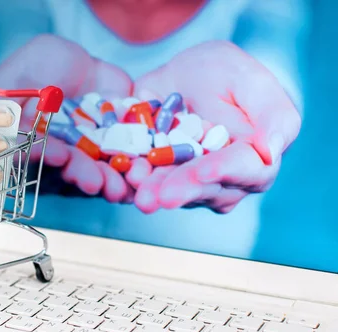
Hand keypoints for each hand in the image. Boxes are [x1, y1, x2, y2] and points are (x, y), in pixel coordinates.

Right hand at [0, 34, 133, 200]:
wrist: (81, 61)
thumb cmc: (38, 65)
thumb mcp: (16, 76)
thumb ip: (8, 103)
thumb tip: (2, 129)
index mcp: (30, 144)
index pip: (33, 157)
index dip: (45, 158)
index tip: (59, 155)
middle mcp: (58, 157)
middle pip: (68, 173)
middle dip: (82, 176)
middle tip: (94, 181)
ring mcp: (87, 157)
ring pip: (97, 176)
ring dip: (108, 183)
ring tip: (119, 187)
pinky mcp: (113, 151)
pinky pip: (124, 165)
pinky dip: (133, 172)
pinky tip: (141, 176)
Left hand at [129, 40, 300, 212]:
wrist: (180, 76)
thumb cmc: (225, 74)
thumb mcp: (249, 80)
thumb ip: (272, 114)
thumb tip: (274, 150)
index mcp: (255, 157)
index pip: (246, 169)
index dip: (226, 170)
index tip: (205, 169)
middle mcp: (224, 179)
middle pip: (206, 189)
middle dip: (182, 189)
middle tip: (161, 194)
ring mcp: (189, 184)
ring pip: (173, 191)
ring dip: (154, 189)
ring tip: (137, 183)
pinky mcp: (158, 180)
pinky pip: (146, 183)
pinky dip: (133, 180)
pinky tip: (122, 175)